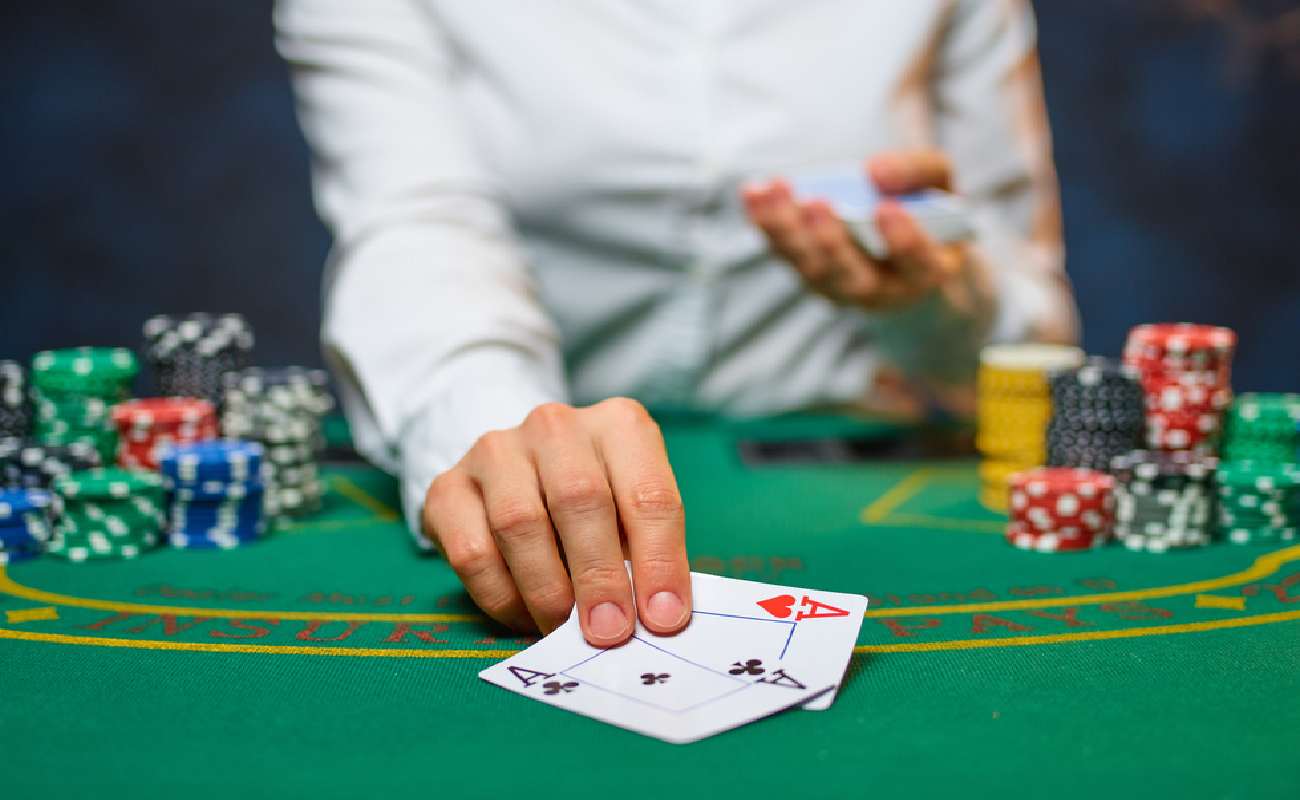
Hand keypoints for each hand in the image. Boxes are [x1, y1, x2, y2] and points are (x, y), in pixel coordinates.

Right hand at [423, 397, 690, 646]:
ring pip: (519, 522)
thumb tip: (657, 618)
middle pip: (580, 499)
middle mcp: (556, 427)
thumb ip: (646, 559)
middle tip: (609, 632)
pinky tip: (524, 615)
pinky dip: (502, 596)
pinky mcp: (448, 487)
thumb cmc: (595, 507)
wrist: (516, 473)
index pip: (648, 494)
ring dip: (547, 590)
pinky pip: (471, 550)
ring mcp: (496, 451)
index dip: (660, 561)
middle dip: (599, 577)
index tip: (664, 618)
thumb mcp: (632, 519)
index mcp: (619, 426)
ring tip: (564, 629)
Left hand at [742, 150, 966, 310]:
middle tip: (817, 202)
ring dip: (788, 230)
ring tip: (773, 189)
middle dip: (832, 242)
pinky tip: (754, 193)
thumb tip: (873, 170)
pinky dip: (767, 224)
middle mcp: (883, 291)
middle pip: (854, 278)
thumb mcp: (940, 186)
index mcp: (927, 271)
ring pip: (812, 269)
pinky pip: (785, 254)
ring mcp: (842, 288)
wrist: (901, 250)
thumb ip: (918, 172)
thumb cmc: (925, 212)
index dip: (904, 240)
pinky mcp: (811, 275)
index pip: (919, 264)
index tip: (887, 209)